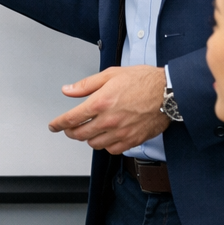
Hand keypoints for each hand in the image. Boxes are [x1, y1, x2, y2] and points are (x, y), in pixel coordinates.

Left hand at [49, 65, 167, 153]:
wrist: (169, 92)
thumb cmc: (144, 81)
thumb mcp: (111, 74)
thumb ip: (86, 85)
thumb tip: (68, 90)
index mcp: (101, 102)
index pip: (71, 118)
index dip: (58, 124)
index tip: (53, 126)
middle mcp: (109, 120)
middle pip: (80, 134)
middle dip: (70, 132)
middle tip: (69, 128)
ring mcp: (121, 132)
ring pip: (94, 144)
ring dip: (87, 138)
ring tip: (88, 130)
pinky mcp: (132, 140)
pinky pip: (112, 150)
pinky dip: (105, 145)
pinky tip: (106, 137)